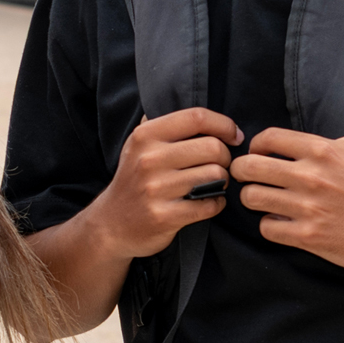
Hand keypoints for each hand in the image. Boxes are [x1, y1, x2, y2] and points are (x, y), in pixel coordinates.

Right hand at [86, 106, 240, 259]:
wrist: (110, 225)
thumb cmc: (133, 181)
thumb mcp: (138, 146)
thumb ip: (165, 127)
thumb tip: (206, 118)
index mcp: (145, 136)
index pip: (196, 117)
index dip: (223, 124)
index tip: (233, 136)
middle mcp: (149, 159)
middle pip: (213, 148)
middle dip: (225, 157)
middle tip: (220, 165)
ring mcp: (156, 189)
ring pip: (216, 176)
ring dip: (222, 181)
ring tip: (212, 184)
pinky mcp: (165, 216)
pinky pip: (210, 204)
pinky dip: (216, 203)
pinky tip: (208, 202)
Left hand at [230, 119, 343, 273]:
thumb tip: (335, 103)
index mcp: (323, 150)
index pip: (268, 138)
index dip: (256, 145)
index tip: (258, 152)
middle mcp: (312, 177)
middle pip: (248, 167)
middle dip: (242, 170)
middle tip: (247, 176)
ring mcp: (309, 208)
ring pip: (252, 198)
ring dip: (253, 198)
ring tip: (263, 198)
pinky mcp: (309, 236)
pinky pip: (267, 227)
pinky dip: (270, 225)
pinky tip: (280, 221)